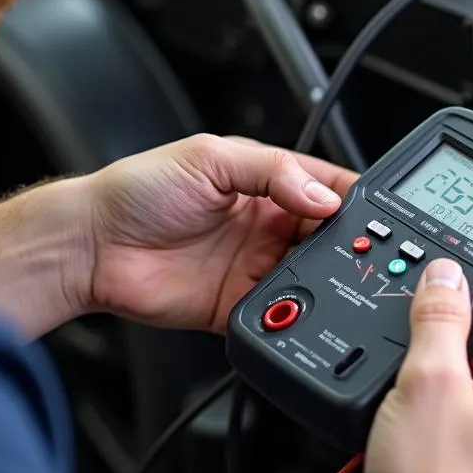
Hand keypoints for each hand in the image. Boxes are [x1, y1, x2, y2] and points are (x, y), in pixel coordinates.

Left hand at [82, 133, 357, 331]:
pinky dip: (295, 314)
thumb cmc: (138, 189)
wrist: (92, 246)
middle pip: (326, 234)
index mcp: (262, 181)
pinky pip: (279, 313)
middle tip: (372, 251)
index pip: (323, 186)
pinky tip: (299, 306)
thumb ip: (271, 171)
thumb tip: (321, 195)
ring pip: (311, 276)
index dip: (352, 197)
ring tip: (339, 279)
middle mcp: (263, 223)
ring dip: (327, 279)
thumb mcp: (208, 157)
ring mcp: (252, 265)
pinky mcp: (237, 304)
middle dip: (351, 242)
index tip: (380, 211)